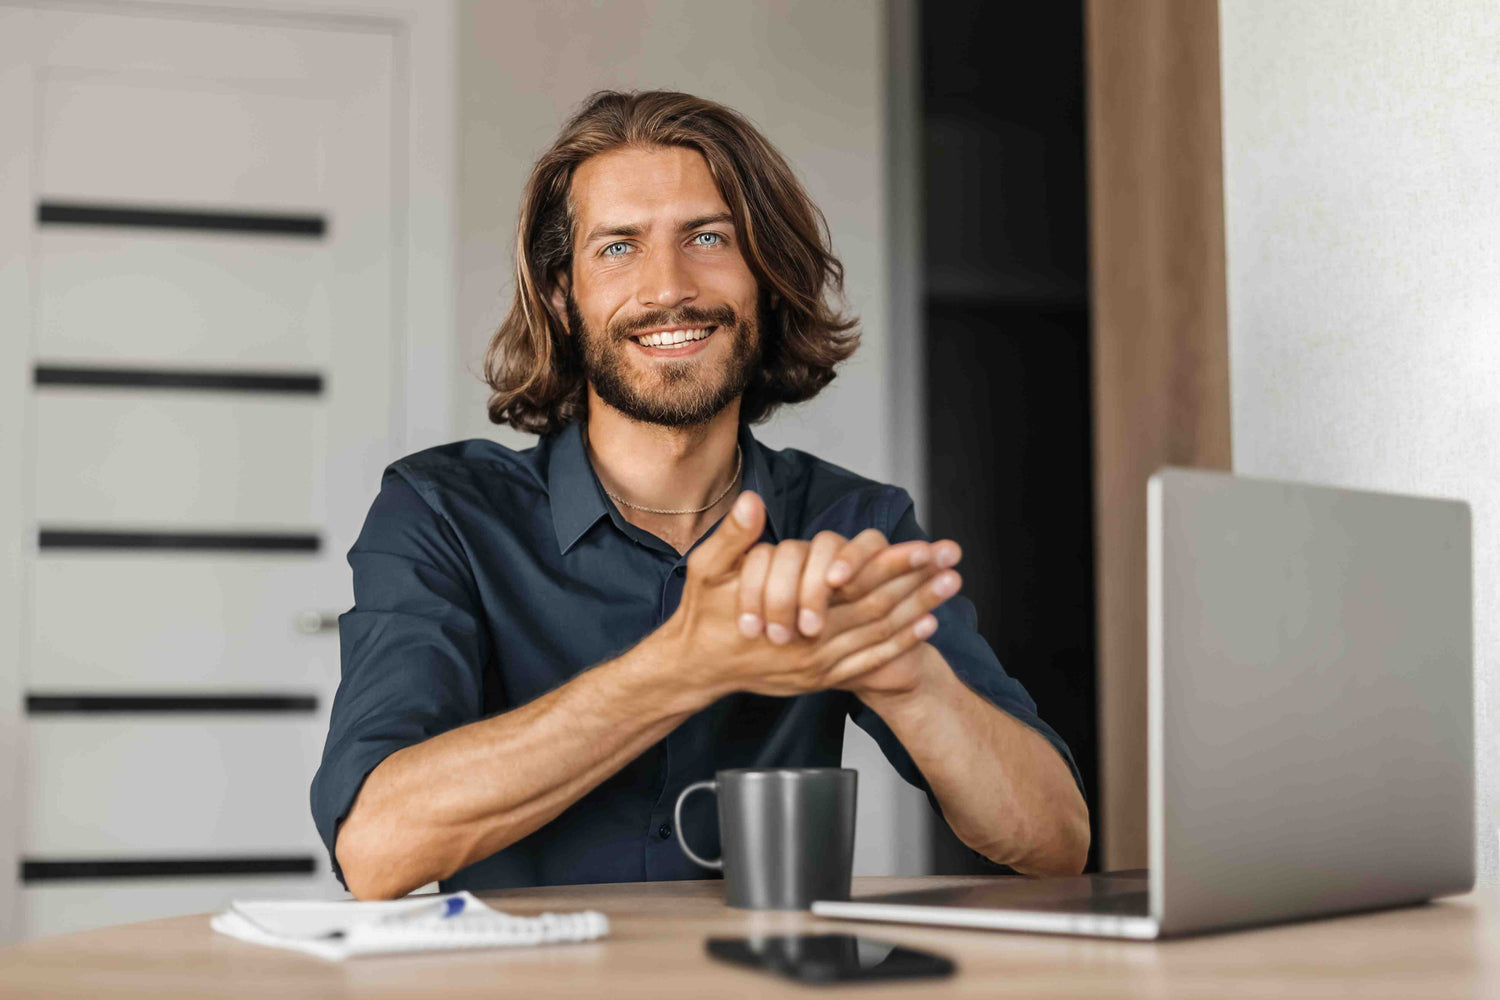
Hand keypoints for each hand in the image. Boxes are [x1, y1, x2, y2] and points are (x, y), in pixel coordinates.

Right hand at [664, 491, 963, 698]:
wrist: (695, 668)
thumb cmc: (703, 616)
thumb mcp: (706, 569)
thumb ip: (733, 537)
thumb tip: (752, 503)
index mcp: (792, 611)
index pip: (854, 585)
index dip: (891, 564)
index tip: (923, 547)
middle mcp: (813, 643)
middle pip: (878, 609)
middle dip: (918, 583)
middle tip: (953, 562)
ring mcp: (821, 666)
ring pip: (880, 634)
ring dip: (919, 609)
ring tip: (951, 586)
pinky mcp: (822, 679)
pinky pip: (870, 661)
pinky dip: (901, 642)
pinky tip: (926, 626)